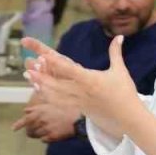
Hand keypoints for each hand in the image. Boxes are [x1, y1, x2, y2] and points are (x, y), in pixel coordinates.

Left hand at [11, 102, 80, 141]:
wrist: (77, 117)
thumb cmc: (65, 107)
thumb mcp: (49, 103)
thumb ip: (36, 107)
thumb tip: (25, 110)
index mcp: (39, 112)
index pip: (25, 120)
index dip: (18, 124)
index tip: (13, 128)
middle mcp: (40, 121)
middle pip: (29, 130)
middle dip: (29, 131)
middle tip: (31, 131)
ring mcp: (46, 130)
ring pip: (36, 135)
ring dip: (36, 134)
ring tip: (42, 132)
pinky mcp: (52, 137)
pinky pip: (44, 140)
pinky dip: (44, 138)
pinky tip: (49, 134)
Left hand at [22, 36, 137, 125]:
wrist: (128, 118)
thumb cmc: (124, 93)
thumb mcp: (120, 71)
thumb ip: (115, 52)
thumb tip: (119, 36)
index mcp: (91, 80)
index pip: (70, 70)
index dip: (55, 63)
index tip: (42, 56)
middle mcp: (82, 91)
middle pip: (57, 85)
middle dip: (41, 77)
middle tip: (27, 69)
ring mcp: (79, 102)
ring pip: (55, 95)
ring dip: (41, 86)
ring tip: (29, 78)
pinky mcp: (78, 109)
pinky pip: (59, 103)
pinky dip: (48, 96)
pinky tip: (39, 90)